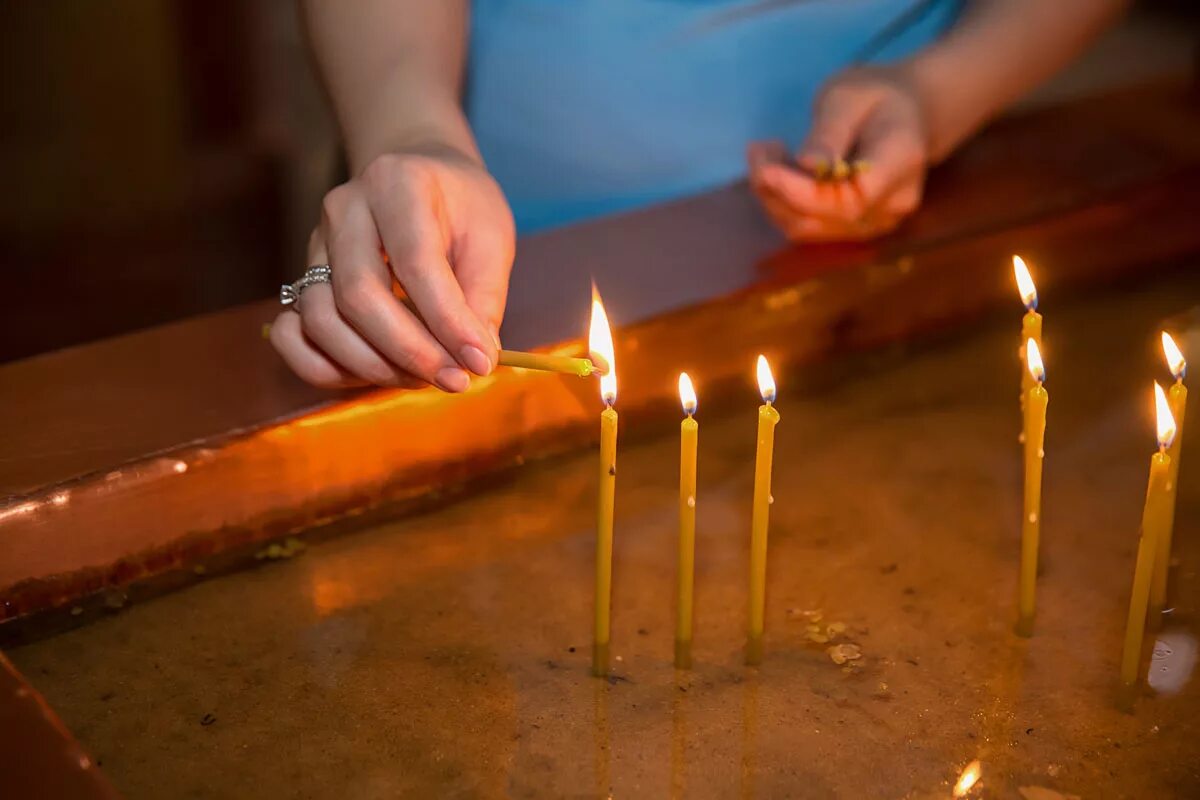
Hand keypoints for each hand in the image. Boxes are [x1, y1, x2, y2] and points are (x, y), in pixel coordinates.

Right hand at [271, 147, 514, 389]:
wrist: (418, 177)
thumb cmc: (460, 207)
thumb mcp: (490, 237)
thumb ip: (484, 297)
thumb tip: (476, 359)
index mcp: (396, 184)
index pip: (415, 263)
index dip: (448, 321)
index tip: (480, 362)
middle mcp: (344, 210)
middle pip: (359, 296)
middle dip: (410, 351)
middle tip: (454, 379)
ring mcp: (315, 246)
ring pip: (321, 320)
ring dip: (373, 365)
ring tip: (423, 377)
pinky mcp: (303, 280)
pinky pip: (292, 336)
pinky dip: (327, 368)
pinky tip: (375, 375)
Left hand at [748, 64, 928, 241]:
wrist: (907, 112)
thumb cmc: (876, 95)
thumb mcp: (848, 96)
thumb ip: (829, 132)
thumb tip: (806, 164)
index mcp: (900, 162)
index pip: (850, 199)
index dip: (803, 193)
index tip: (766, 170)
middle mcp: (892, 204)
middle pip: (824, 219)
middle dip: (777, 191)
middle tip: (757, 148)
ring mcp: (875, 222)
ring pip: (809, 228)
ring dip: (774, 198)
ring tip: (764, 154)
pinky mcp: (854, 228)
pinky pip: (809, 226)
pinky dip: (783, 203)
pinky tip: (778, 171)